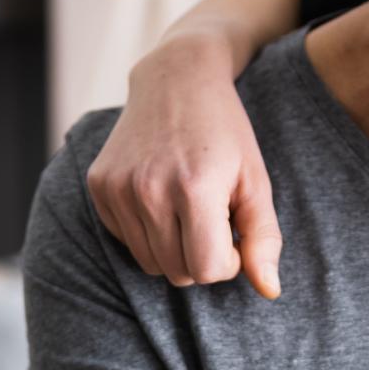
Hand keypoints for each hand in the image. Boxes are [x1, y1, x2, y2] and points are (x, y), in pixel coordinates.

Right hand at [86, 33, 282, 296]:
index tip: (234, 231)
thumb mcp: (256, 181)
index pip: (208, 270)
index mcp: (194, 188)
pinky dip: (148, 231)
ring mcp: (118, 188)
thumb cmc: (226, 133)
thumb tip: (269, 291)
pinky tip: (162, 196)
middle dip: (202, 257)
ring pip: (151, 263)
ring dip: (175, 248)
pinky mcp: (98, 186)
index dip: (229, 261)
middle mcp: (149, 189)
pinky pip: (127, 241)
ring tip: (189, 208)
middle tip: (214, 218)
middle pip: (178, 273)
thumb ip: (264, 238)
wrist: (176, 78)